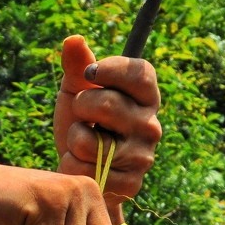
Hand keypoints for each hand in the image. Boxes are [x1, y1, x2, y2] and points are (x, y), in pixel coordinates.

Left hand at [54, 35, 161, 202]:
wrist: (79, 173)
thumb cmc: (82, 125)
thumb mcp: (77, 92)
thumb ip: (77, 66)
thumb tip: (73, 40)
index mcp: (146, 96)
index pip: (139, 72)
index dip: (110, 69)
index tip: (88, 74)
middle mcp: (151, 125)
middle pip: (108, 104)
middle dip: (81, 107)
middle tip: (81, 116)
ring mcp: (143, 157)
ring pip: (92, 142)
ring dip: (74, 140)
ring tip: (81, 143)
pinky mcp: (130, 184)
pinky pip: (87, 170)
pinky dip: (73, 167)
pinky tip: (82, 166)